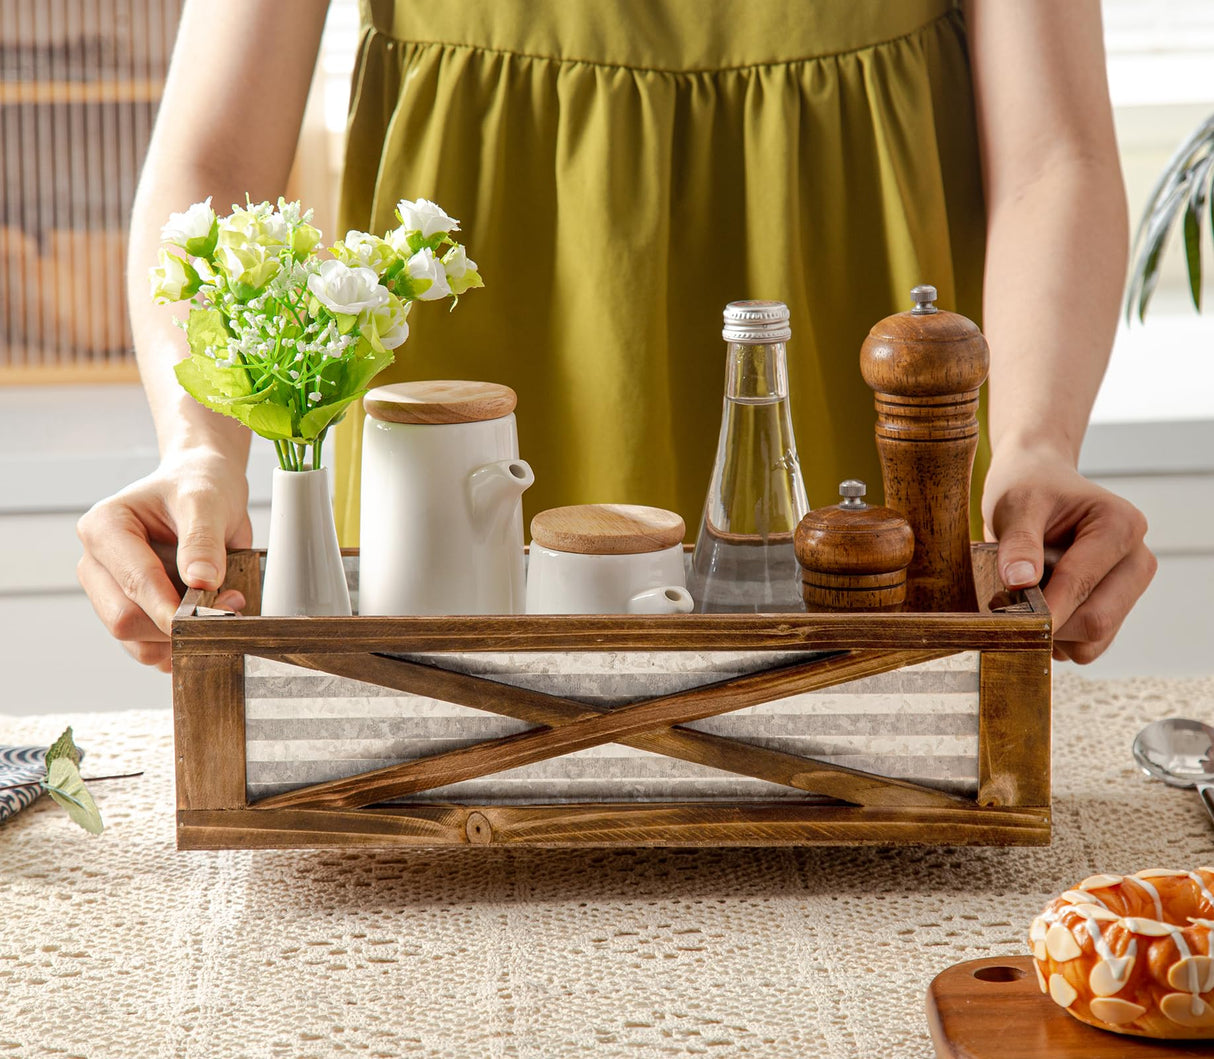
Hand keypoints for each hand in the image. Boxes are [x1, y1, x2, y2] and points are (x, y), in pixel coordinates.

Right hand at [76, 447, 252, 671]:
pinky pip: (150, 649)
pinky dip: (181, 645)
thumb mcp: (206, 501)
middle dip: (176, 624)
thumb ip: (202, 541)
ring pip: (136, 642)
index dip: (167, 608)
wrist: (206, 487)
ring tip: (221, 607)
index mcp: (104, 528)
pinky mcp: (133, 612)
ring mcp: (112, 593)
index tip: (202, 620)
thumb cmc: (199, 487)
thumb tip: (202, 582)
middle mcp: (98, 564)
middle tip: (226, 607)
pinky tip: (206, 620)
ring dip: (182, 638)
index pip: (131, 583)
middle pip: (124, 620)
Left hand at [982, 447, 1156, 663]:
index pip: (1083, 584)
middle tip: (1004, 606)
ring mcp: (1129, 588)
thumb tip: (1020, 583)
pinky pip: (1087, 645)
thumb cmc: (1029, 489)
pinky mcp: (1114, 609)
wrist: (1037, 483)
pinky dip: (1059, 638)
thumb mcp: (1016, 505)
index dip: (1045, 608)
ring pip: (1093, 641)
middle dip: (1049, 623)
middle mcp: (1136, 560)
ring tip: (1022, 601)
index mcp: (1121, 526)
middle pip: (1096, 621)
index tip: (1007, 619)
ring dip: (1052, 634)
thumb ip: (1019, 543)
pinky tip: (1039, 608)